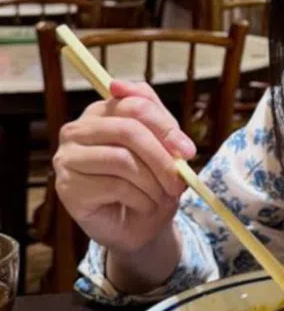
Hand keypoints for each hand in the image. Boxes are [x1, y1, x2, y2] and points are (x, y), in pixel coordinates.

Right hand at [53, 80, 195, 254]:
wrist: (141, 226)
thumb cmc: (152, 182)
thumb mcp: (163, 147)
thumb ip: (152, 116)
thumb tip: (120, 84)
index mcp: (102, 112)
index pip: (134, 104)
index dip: (165, 128)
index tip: (187, 152)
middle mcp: (78, 130)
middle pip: (127, 130)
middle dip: (161, 157)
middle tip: (179, 181)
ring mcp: (68, 158)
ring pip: (121, 159)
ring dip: (153, 182)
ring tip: (162, 196)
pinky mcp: (68, 186)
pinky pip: (114, 186)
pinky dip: (141, 199)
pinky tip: (145, 206)